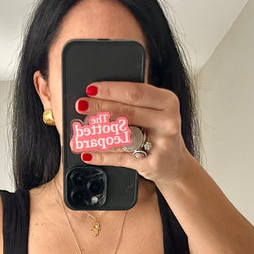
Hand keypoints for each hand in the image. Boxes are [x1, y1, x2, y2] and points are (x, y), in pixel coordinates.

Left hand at [71, 81, 190, 186]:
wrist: (175, 164)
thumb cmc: (159, 133)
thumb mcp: (154, 112)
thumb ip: (134, 102)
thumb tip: (98, 96)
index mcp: (167, 102)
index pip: (135, 92)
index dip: (110, 90)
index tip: (90, 89)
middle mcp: (168, 121)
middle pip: (127, 111)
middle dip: (99, 108)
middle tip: (80, 105)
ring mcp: (161, 143)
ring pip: (122, 136)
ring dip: (96, 134)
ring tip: (78, 132)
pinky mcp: (152, 162)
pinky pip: (121, 158)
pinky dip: (101, 156)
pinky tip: (88, 153)